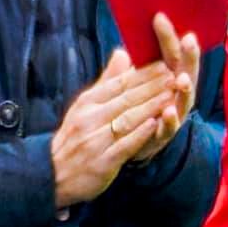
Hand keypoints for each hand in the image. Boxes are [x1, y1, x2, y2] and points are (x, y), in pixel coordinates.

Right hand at [53, 48, 180, 204]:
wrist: (53, 174)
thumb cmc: (75, 137)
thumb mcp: (85, 106)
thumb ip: (107, 81)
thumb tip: (123, 53)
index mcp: (87, 103)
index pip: (118, 84)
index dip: (142, 74)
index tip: (164, 65)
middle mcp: (90, 119)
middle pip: (126, 99)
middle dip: (152, 87)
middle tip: (174, 76)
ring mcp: (95, 141)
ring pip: (127, 120)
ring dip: (150, 107)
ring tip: (170, 96)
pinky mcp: (102, 163)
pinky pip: (124, 145)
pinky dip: (140, 134)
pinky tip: (155, 124)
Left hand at [131, 14, 204, 162]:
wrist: (127, 145)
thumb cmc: (133, 110)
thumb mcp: (128, 88)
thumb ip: (126, 72)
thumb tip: (120, 51)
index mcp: (168, 78)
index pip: (171, 52)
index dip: (167, 36)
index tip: (160, 17)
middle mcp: (177, 95)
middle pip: (186, 71)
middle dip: (189, 56)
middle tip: (189, 39)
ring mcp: (174, 115)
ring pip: (184, 100)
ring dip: (185, 89)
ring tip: (182, 78)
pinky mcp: (164, 135)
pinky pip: (169, 128)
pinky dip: (169, 120)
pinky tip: (167, 111)